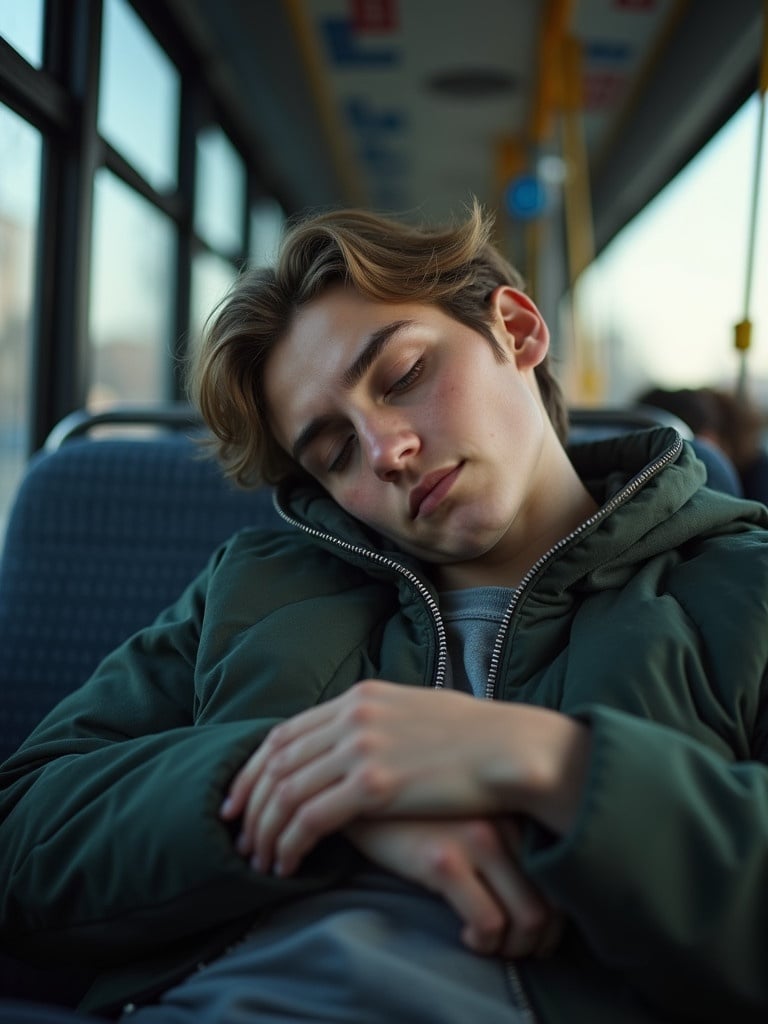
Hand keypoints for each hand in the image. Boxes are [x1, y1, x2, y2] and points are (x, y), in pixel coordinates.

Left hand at [220, 680, 589, 874]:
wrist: (514, 750)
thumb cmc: (477, 739)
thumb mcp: (419, 711)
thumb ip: (381, 721)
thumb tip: (360, 739)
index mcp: (360, 697)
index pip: (284, 733)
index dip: (253, 769)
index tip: (238, 799)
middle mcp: (353, 715)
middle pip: (277, 763)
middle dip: (250, 804)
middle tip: (237, 836)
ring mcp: (361, 747)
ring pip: (286, 793)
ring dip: (266, 831)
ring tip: (260, 861)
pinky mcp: (375, 784)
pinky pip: (310, 819)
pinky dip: (289, 845)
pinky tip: (287, 866)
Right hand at [346, 816, 563, 958]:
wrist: (361, 792)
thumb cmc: (420, 807)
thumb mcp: (471, 804)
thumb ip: (506, 825)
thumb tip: (539, 885)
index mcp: (516, 804)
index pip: (564, 873)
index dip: (556, 913)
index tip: (536, 929)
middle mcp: (505, 819)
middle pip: (552, 903)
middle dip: (538, 940)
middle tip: (515, 948)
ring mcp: (477, 838)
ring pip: (528, 918)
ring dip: (512, 947)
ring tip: (490, 945)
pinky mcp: (444, 860)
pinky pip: (488, 923)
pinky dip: (484, 942)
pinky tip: (468, 938)